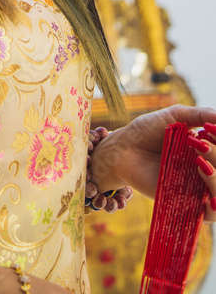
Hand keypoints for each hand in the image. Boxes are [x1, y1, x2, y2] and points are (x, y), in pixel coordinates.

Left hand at [89, 103, 215, 219]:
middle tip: (199, 145)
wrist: (123, 149)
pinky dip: (215, 206)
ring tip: (200, 162)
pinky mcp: (186, 204)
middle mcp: (206, 170)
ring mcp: (198, 188)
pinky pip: (211, 214)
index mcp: (206, 150)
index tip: (209, 130)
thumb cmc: (146, 130)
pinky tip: (208, 193)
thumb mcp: (175, 116)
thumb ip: (201, 114)